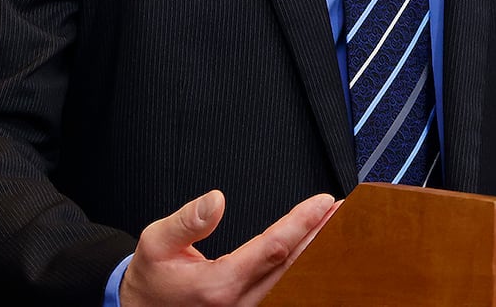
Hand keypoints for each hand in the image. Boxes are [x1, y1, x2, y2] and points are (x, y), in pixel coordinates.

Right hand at [118, 189, 338, 306]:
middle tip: (345, 210)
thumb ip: (187, 221)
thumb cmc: (151, 277)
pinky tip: (315, 252)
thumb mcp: (155, 242)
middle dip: (322, 236)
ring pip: (293, 282)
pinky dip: (303, 270)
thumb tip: (216, 199)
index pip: (273, 248)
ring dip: (317, 253)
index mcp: (218, 285)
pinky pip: (283, 291)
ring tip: (336, 226)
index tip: (323, 202)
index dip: (301, 223)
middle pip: (293, 267)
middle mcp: (238, 303)